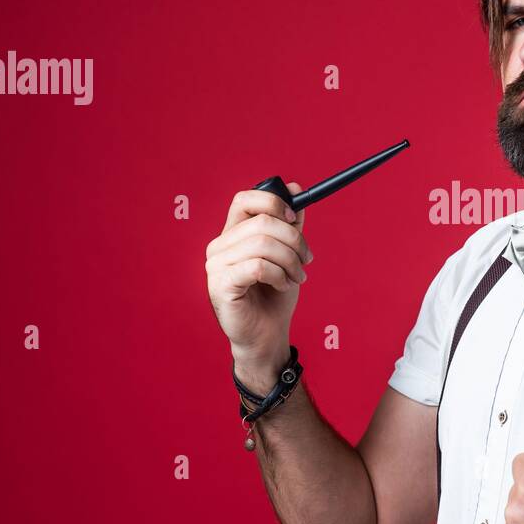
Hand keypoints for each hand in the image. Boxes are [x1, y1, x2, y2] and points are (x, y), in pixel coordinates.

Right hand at [205, 181, 314, 383]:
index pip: (244, 200)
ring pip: (262, 244)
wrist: (267, 335)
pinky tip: (283, 285)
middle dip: (294, 240)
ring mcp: (216, 266)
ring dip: (290, 260)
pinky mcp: (221, 285)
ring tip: (299, 277)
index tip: (294, 219)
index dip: (273, 203)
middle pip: (262, 223)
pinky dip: (279, 275)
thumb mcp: (288, 254)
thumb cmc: (274, 296)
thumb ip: (290, 224)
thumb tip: (296, 188)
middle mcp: (219, 246)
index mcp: (233, 234)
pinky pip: (258, 266)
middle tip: (307, 259)